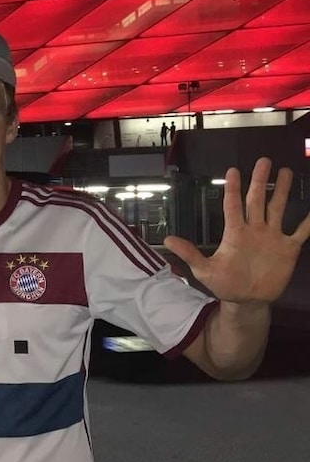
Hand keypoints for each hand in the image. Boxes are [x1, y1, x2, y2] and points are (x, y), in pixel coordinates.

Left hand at [164, 157, 309, 302]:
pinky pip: (300, 232)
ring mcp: (272, 237)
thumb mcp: (204, 270)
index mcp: (235, 232)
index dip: (233, 189)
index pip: (233, 205)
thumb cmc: (225, 284)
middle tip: (263, 161)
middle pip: (257, 200)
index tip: (233, 171)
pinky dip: (307, 223)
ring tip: (285, 172)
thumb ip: (189, 254)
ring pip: (277, 208)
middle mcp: (254, 229)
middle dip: (259, 180)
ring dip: (281, 191)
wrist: (247, 300)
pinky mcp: (288, 249)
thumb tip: (167, 240)